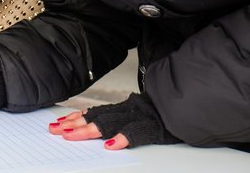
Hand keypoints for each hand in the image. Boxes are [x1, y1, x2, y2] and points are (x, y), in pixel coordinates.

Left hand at [49, 93, 180, 148]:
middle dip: (75, 125)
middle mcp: (130, 110)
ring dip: (89, 130)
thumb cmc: (167, 114)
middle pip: (98, 117)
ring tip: (72, 135)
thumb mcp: (142, 114)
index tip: (58, 122)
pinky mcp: (155, 127)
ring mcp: (141, 117)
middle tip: (56, 130)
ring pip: (111, 122)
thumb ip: (123, 119)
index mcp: (126, 108)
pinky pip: (138, 132)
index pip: (96, 112)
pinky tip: (112, 145)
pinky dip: (124, 138)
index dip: (76, 117)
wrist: (193, 104)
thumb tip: (98, 127)